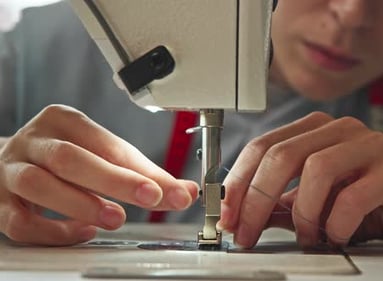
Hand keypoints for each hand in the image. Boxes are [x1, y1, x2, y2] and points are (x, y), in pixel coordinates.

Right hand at [0, 105, 197, 244]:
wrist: (7, 162)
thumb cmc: (64, 157)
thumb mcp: (100, 154)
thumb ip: (140, 173)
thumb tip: (184, 191)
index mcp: (65, 121)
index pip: (108, 144)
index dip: (142, 169)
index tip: (173, 190)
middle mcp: (36, 141)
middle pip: (72, 159)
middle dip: (116, 181)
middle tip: (151, 198)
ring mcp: (12, 170)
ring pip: (39, 185)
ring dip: (82, 205)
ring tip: (115, 219)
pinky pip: (21, 221)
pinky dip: (53, 231)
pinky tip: (81, 232)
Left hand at [219, 112, 382, 247]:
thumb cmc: (363, 205)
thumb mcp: (309, 205)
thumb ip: (276, 205)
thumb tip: (237, 215)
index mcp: (315, 130)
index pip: (263, 146)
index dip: (239, 181)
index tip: (227, 214)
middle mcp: (341, 130)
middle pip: (283, 154)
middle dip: (257, 199)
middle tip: (247, 233)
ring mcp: (370, 146)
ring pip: (318, 169)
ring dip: (303, 213)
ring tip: (307, 236)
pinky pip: (354, 196)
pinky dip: (336, 222)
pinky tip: (336, 234)